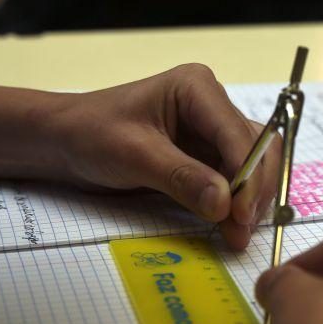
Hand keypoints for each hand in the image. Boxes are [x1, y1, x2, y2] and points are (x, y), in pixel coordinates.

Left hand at [47, 63, 277, 248]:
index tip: (240, 214)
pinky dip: (237, 203)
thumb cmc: (91, 134)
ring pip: (253, 165)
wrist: (65, 142)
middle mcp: (213, 106)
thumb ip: (181, 178)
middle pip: (257, 148)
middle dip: (254, 190)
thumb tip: (224, 205)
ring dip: (251, 200)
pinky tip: (230, 226)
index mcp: (197, 88)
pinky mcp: (208, 155)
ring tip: (237, 234)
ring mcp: (213, 131)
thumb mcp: (134, 154)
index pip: (237, 134)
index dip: (247, 175)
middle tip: (241, 231)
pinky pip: (235, 179)